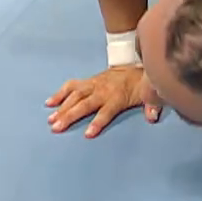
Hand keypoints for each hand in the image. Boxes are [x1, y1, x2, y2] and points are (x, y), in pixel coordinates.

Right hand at [46, 66, 162, 137]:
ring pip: (74, 95)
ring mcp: (93, 84)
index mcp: (118, 97)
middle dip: (70, 116)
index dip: (98, 122)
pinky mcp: (87, 81)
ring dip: (62, 107)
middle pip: (84, 105)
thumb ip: (152, 106)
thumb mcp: (150, 95)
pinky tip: (49, 103)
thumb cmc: (140, 86)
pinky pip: (71, 86)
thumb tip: (152, 116)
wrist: (134, 66)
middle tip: (57, 127)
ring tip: (50, 119)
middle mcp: (102, 90)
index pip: (106, 111)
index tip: (88, 134)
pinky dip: (60, 93)